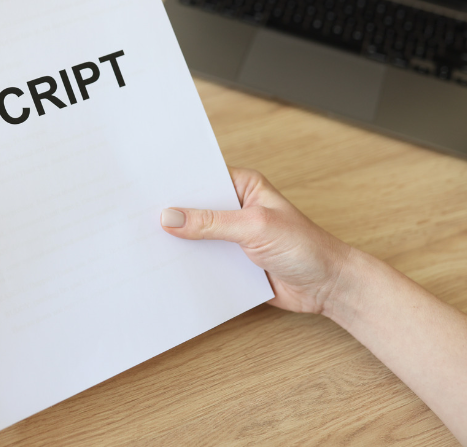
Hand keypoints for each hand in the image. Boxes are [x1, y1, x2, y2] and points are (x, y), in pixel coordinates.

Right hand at [160, 168, 350, 315]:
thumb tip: (171, 217)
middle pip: (194, 209)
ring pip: (195, 237)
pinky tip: (169, 270)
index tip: (146, 190)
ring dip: (178, 244)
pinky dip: (189, 267)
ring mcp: (232, 236)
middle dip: (171, 216)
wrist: (328, 287)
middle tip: (138, 220)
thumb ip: (211, 223)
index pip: (201, 179)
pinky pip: (203, 262)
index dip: (175, 185)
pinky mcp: (231, 262)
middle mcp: (235, 208)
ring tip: (146, 246)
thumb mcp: (255, 227)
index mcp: (243, 186)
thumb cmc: (306, 247)